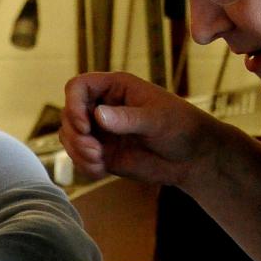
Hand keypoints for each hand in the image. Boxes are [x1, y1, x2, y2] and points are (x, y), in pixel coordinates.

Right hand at [59, 71, 212, 185]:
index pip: (78, 87)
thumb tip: (98, 116)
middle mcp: (103, 107)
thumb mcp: (156, 119)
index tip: (84, 126)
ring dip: (78, 153)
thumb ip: (127, 118)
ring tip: (99, 162)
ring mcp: (102, 132)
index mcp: (115, 88)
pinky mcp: (104, 154)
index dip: (73, 104)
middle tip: (95, 151)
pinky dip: (85, 166)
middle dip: (75, 136)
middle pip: (68, 115)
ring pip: (70, 139)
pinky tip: (101, 172)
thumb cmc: (180, 127)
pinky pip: (81, 159)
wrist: (191, 157)